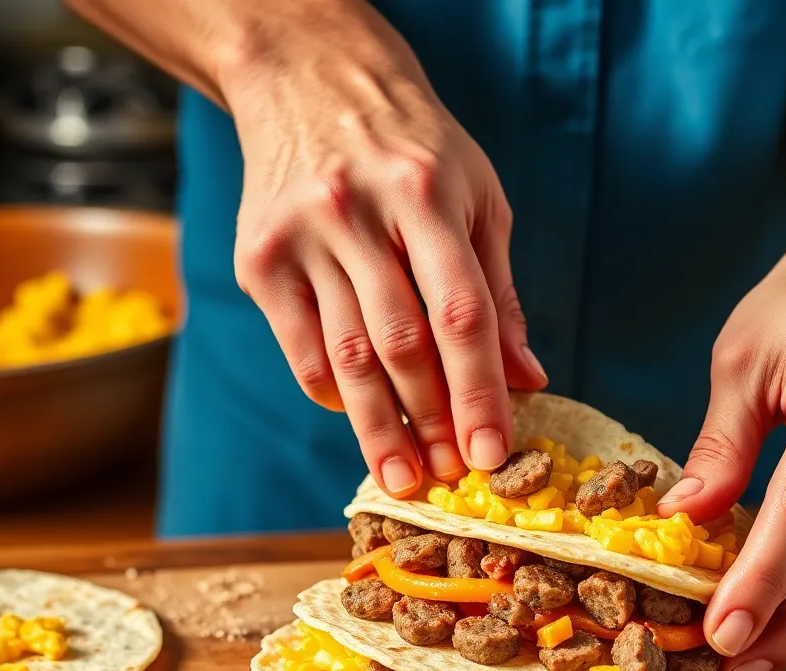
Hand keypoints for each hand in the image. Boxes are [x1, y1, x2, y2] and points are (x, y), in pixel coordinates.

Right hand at [222, 0, 545, 494]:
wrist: (309, 79)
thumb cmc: (413, 147)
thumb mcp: (477, 198)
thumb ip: (500, 292)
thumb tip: (527, 379)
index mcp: (426, 193)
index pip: (461, 313)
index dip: (479, 391)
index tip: (492, 453)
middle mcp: (359, 212)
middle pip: (401, 344)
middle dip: (432, 421)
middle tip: (452, 476)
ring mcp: (301, 236)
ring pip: (346, 357)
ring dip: (379, 428)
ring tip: (403, 477)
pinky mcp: (259, 259)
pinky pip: (301, 350)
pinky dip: (334, 395)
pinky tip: (360, 418)